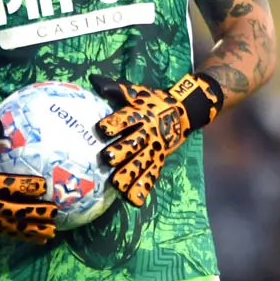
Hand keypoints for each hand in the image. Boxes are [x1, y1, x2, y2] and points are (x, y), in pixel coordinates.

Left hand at [92, 72, 223, 207]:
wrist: (185, 110)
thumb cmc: (153, 101)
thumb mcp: (137, 92)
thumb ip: (116, 89)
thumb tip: (94, 80)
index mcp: (140, 114)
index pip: (126, 118)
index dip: (114, 123)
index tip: (101, 128)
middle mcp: (148, 132)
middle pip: (133, 143)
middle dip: (121, 151)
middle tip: (107, 158)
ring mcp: (155, 147)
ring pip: (141, 162)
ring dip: (129, 174)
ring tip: (117, 185)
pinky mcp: (160, 159)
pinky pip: (152, 174)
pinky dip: (143, 187)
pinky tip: (134, 200)